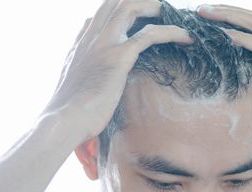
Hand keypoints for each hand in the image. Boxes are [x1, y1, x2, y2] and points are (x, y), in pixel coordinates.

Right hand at [42, 0, 191, 140]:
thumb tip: (92, 79)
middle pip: (116, 2)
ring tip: (175, 16)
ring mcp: (104, 43)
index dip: (122, 10)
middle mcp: (91, 37)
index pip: (102, 13)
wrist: (64, 120)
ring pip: (131, 7)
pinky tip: (187, 38)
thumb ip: (85, 74)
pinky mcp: (119, 56)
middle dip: (141, 2)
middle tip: (162, 10)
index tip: (142, 17)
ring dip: (156, 7)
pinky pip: (150, 34)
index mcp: (81, 43)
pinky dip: (172, 32)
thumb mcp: (75, 88)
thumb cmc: (70, 112)